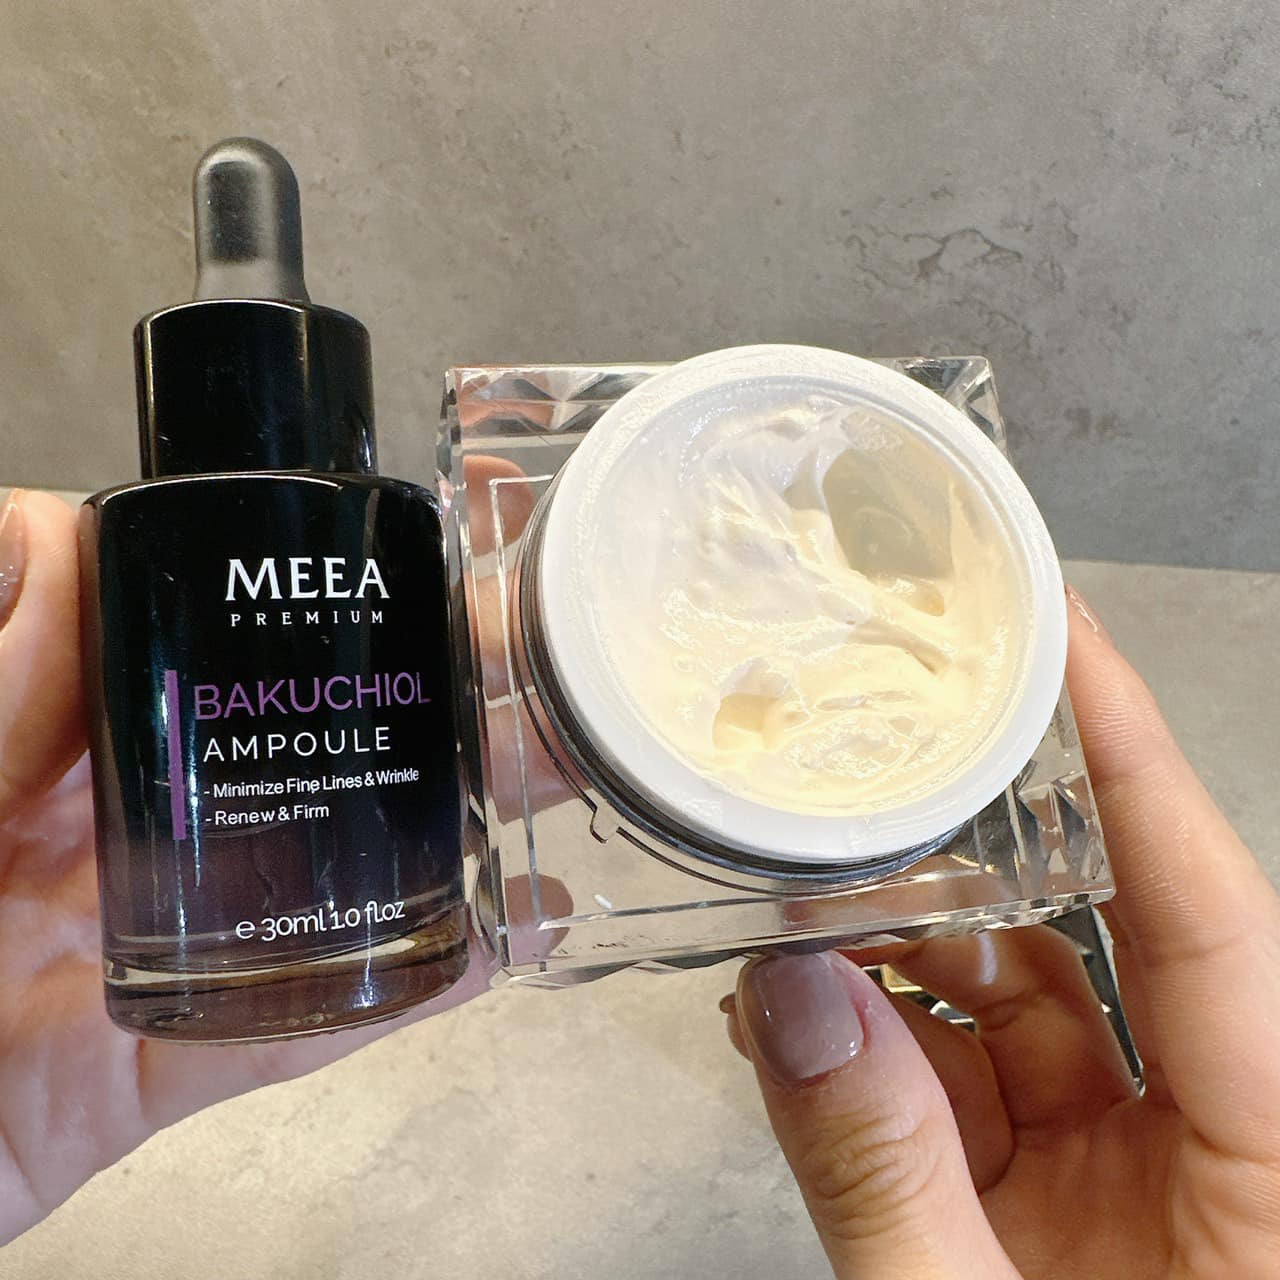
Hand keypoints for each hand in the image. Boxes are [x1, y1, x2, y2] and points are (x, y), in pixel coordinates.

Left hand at [0, 489, 496, 1244]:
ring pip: (329, 875)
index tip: (428, 551)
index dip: (329, 592)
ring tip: (557, 789)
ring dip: (450, 835)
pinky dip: (398, 992)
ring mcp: (156, 939)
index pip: (221, 638)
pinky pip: (298, 1027)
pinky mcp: (162, 1061)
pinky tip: (495, 945)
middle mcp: (128, 823)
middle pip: (310, 745)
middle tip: (543, 673)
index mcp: (63, 736)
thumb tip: (36, 528)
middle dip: (437, 704)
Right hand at [723, 588, 1279, 1277]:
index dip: (1132, 756)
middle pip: (1095, 940)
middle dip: (966, 855)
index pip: (1207, 907)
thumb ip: (885, 1187)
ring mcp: (1141, 1175)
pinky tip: (798, 1021)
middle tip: (869, 766)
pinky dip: (883, 1050)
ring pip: (1017, 1010)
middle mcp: (1225, 1140)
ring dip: (898, 960)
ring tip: (787, 917)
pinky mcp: (1068, 1208)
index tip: (1062, 637)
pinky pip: (971, 1088)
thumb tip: (790, 1007)